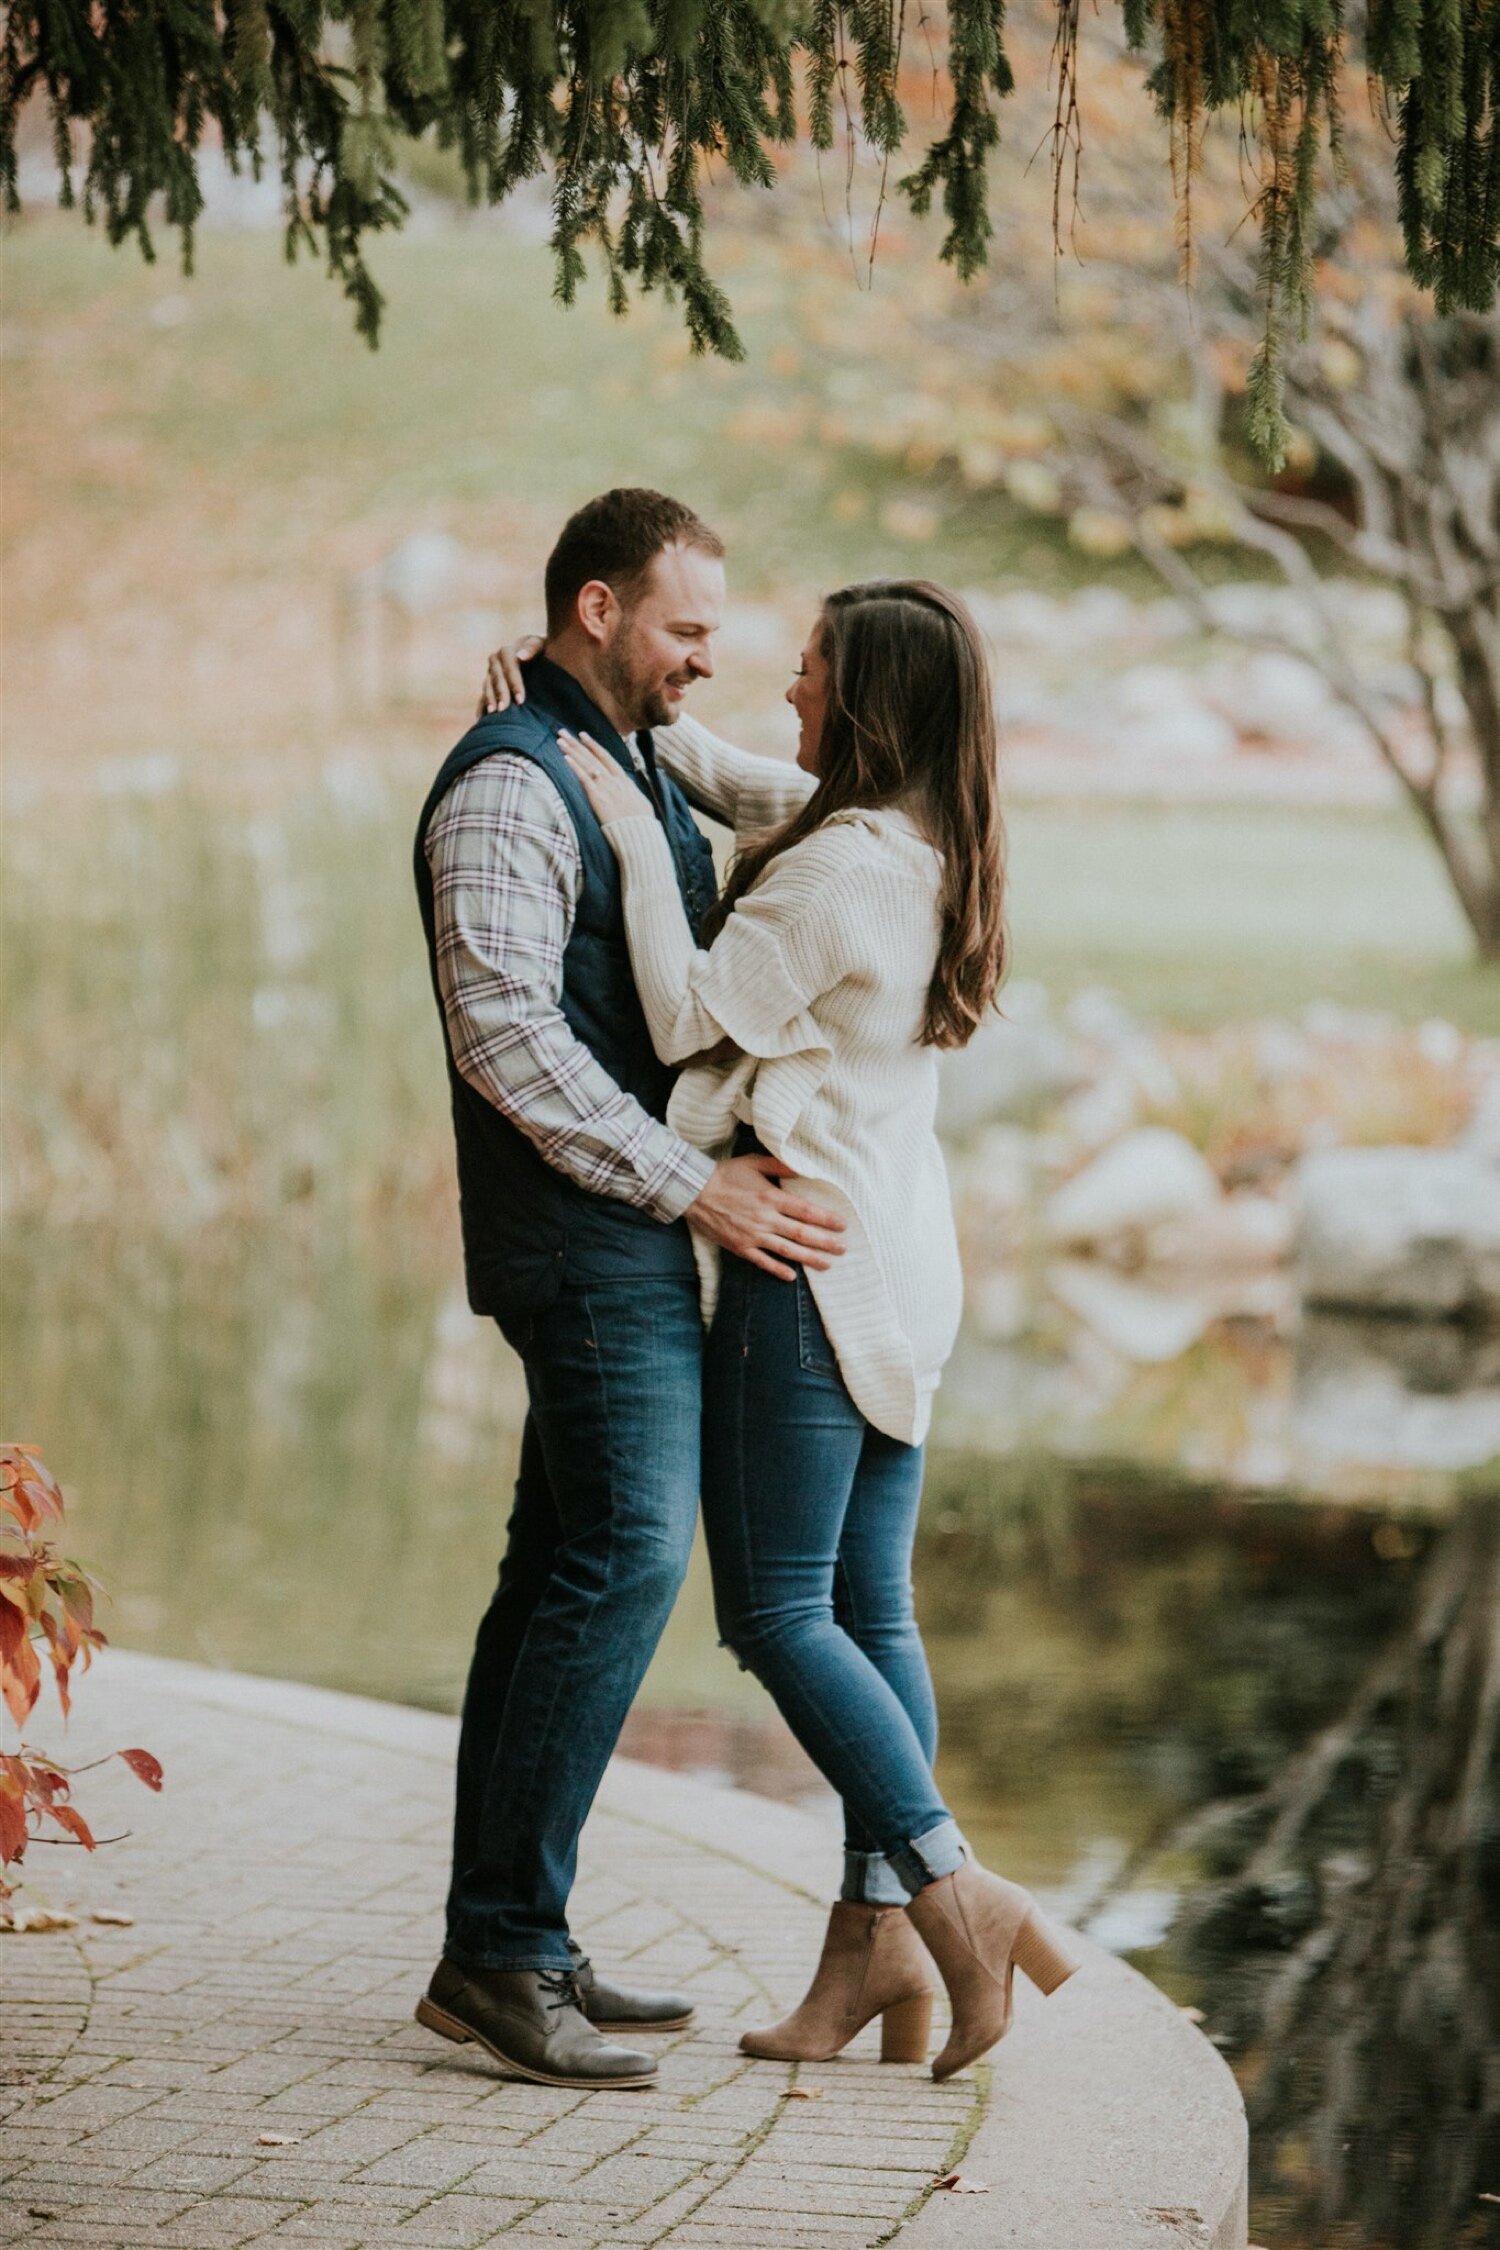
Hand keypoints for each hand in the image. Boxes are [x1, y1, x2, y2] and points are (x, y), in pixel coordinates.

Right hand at [477, 634, 543, 717]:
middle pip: (496, 678)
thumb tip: (520, 656)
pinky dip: (481, 707)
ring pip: (487, 687)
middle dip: (500, 694)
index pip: (509, 667)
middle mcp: (495, 662)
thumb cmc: (541, 651)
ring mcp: (490, 674)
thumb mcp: (540, 645)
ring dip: (489, 700)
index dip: (514, 683)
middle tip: (503, 709)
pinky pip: (482, 696)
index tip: (521, 699)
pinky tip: (480, 719)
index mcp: (507, 652)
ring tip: (492, 713)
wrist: (536, 656)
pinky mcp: (488, 685)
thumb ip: (532, 648)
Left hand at [560, 730, 652, 826]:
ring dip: (572, 751)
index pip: (606, 757)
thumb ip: (630, 793)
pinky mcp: (598, 797)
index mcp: (624, 780)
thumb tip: (627, 789)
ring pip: (586, 764)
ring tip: (560, 740)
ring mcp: (606, 787)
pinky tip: (565, 757)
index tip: (583, 735)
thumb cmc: (641, 823)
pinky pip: (584, 779)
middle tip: (563, 732)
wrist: (639, 834)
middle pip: (592, 757)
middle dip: (576, 743)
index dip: (593, 745)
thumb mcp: (639, 802)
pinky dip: (575, 767)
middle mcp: (614, 780)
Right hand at [686, 1156, 845, 1280]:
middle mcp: (765, 1219)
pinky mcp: (740, 1247)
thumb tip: (802, 1166)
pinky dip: (778, 1269)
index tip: (842, 1225)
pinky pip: (762, 1262)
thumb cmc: (725, 1174)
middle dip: (825, 1242)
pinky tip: (792, 1276)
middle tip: (843, 1249)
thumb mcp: (754, 1163)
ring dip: (809, 1259)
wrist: (693, 1191)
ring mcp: (753, 1235)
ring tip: (827, 1265)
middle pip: (802, 1233)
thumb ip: (779, 1165)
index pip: (806, 1211)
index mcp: (771, 1198)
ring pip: (787, 1250)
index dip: (826, 1219)